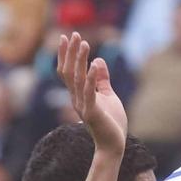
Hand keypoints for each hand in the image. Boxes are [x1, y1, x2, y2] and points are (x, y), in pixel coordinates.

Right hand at [57, 32, 125, 155]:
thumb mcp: (108, 96)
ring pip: (77, 79)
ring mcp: (83, 106)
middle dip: (71, 52)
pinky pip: (90, 93)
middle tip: (75, 34)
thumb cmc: (111, 123)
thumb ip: (103, 80)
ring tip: (84, 43)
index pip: (68, 71)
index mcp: (79, 94)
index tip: (67, 37)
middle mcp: (77, 99)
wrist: (114, 146)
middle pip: (69, 72)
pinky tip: (96, 64)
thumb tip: (99, 60)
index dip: (66, 54)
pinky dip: (92, 78)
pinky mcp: (93, 113)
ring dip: (80, 60)